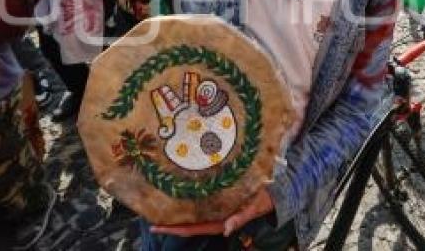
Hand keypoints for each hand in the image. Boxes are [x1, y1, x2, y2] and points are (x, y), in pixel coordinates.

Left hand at [150, 187, 273, 237]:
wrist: (273, 195)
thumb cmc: (263, 199)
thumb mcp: (254, 206)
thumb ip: (242, 217)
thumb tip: (227, 228)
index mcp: (220, 222)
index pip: (192, 229)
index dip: (174, 229)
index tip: (156, 227)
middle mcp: (216, 221)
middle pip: (188, 227)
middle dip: (170, 227)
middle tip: (150, 224)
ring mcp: (217, 215)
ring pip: (192, 221)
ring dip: (177, 220)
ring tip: (160, 214)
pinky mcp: (220, 208)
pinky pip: (200, 212)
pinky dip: (188, 210)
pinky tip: (180, 204)